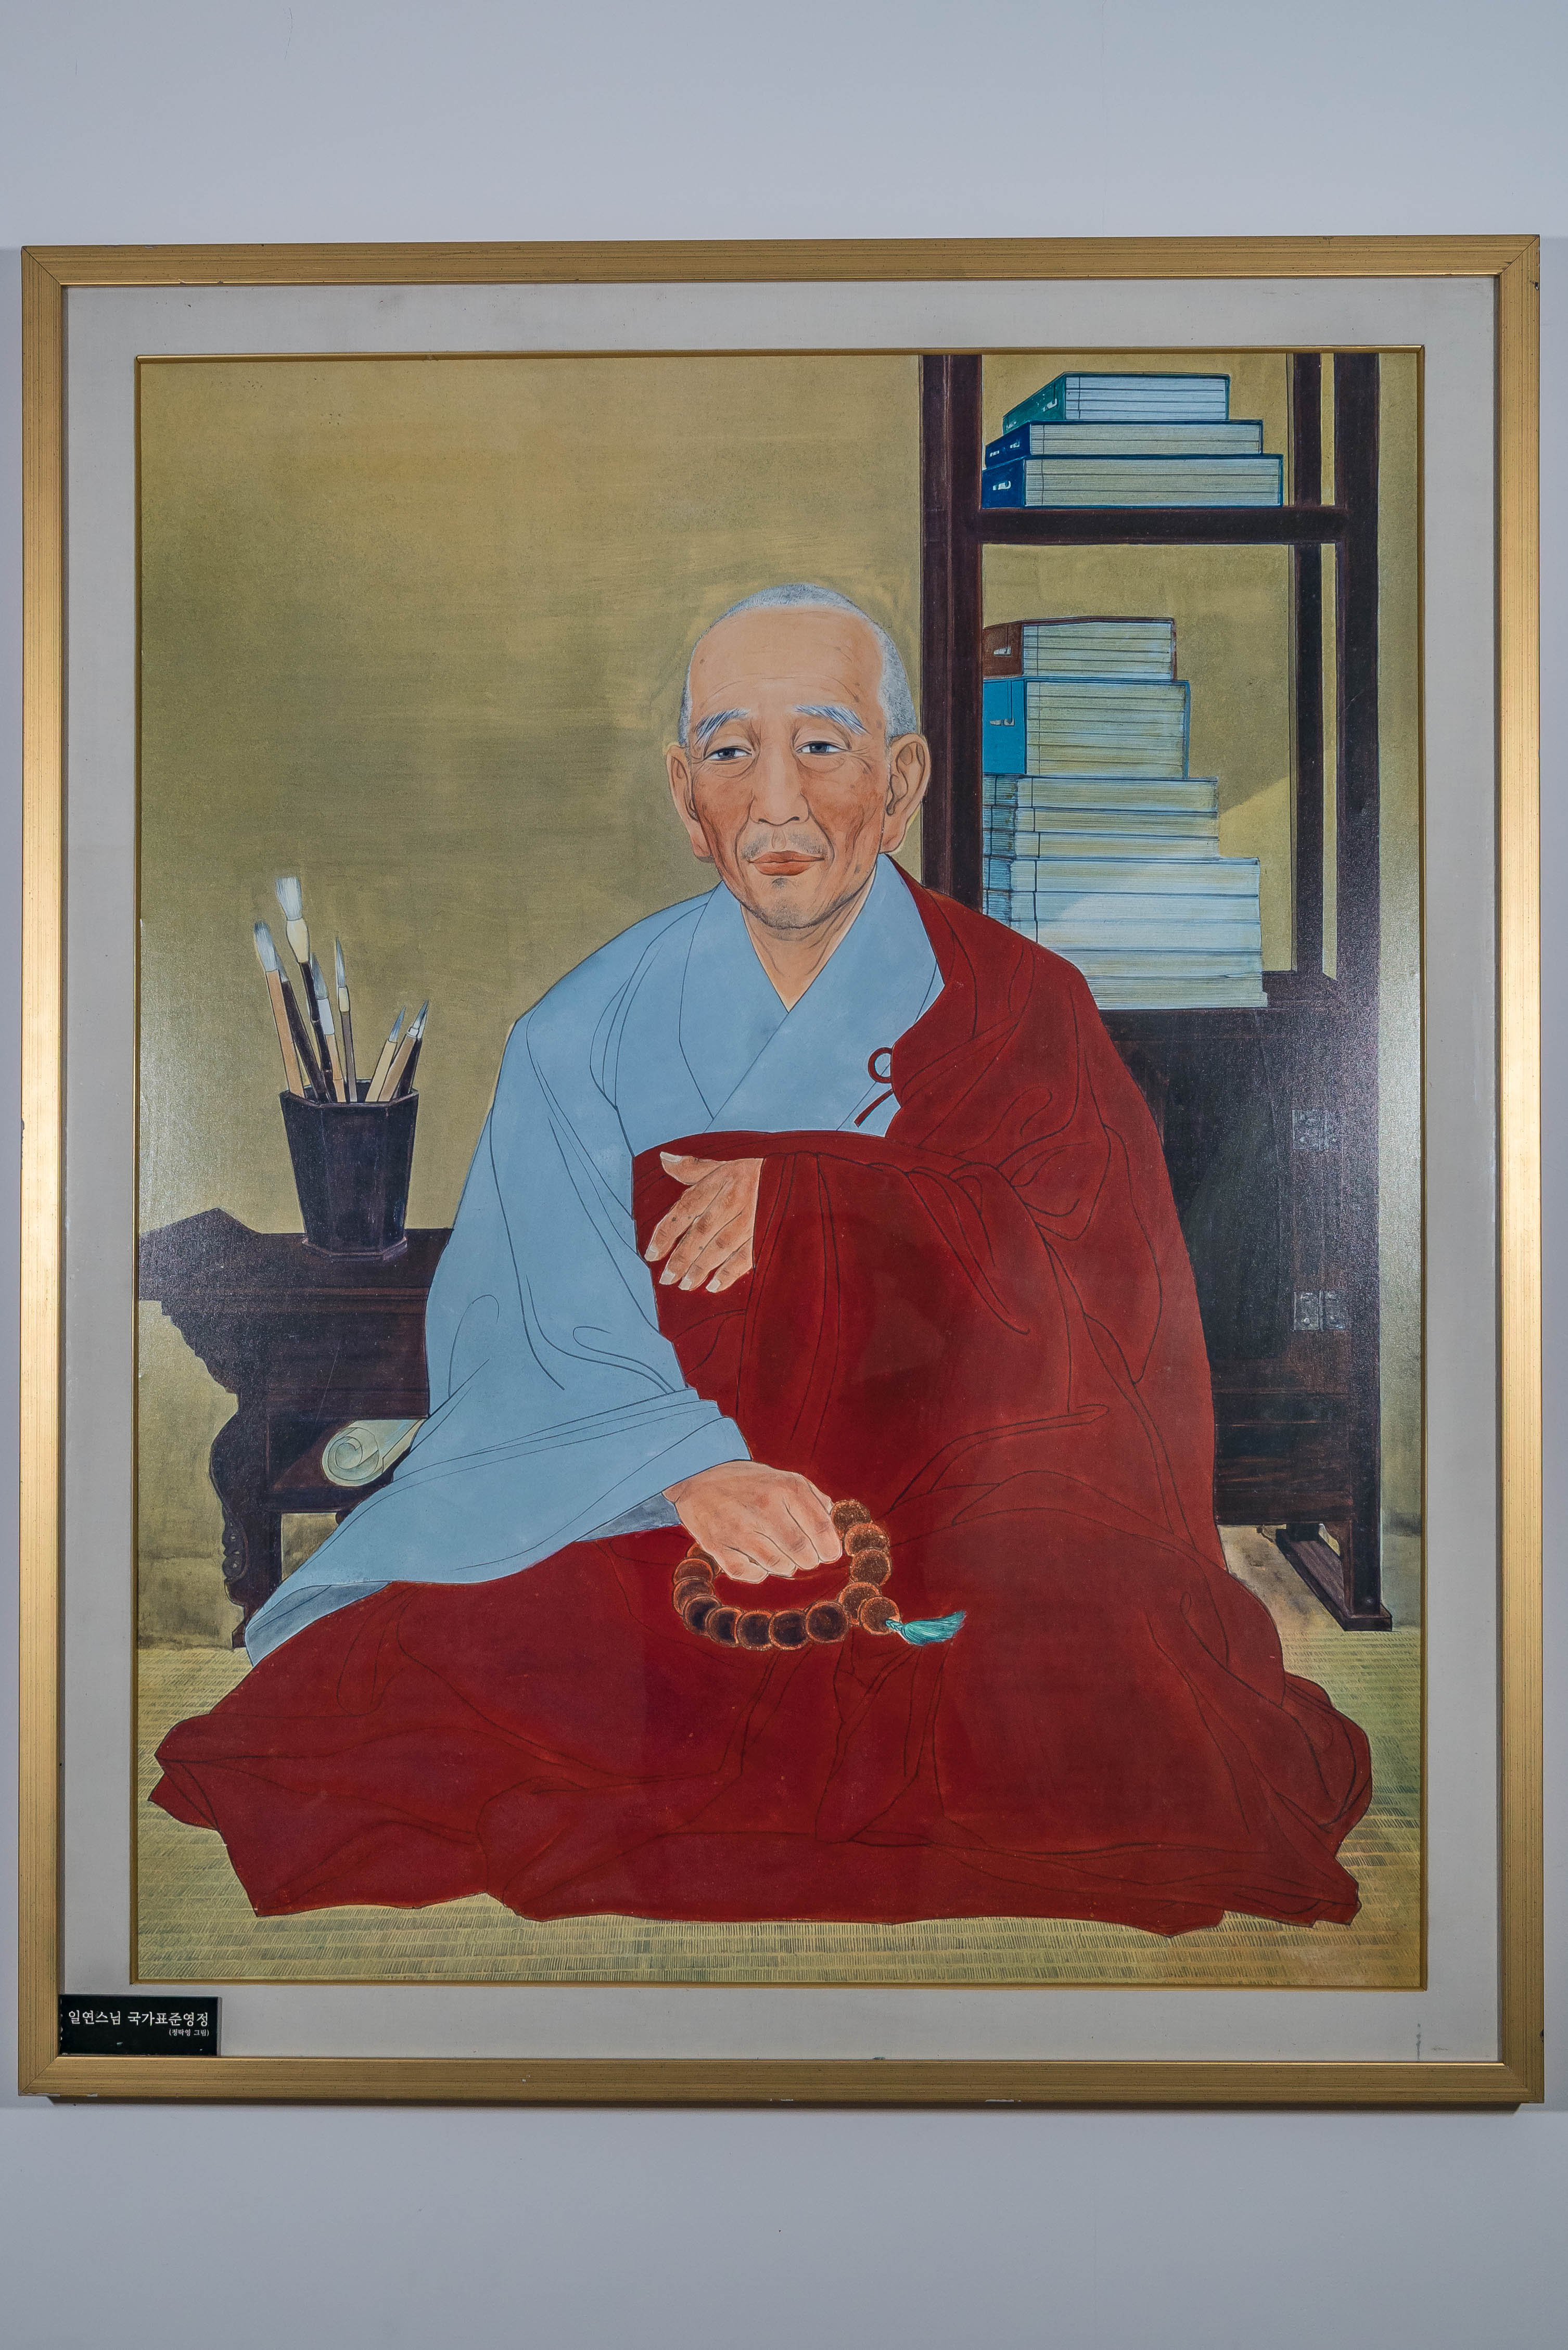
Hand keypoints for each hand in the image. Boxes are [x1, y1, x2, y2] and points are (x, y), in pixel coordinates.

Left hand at [645, 1152, 762, 1293]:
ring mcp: (751, 1218)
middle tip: (666, 1278)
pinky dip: (729, 1272)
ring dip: (701, 1268)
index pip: (686, 1208)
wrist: (801, 1177)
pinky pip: (746, 1256)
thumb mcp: (726, 1165)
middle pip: (700, 1231)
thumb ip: (693, 1168)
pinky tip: (714, 1286)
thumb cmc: (757, 1172)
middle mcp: (732, 1199)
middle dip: (681, 1256)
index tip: (650, 1254)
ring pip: (720, 1246)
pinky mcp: (767, 1233)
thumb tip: (663, 1159)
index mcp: (720, 1182)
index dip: (666, 1232)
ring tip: (685, 1285)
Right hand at [664, 1461, 841, 1584]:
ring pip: (780, 1566)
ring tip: (781, 1556)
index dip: (829, 1548)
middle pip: (803, 1552)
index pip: (821, 1528)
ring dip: (785, 1566)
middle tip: (804, 1557)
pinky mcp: (718, 1545)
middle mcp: (764, 1506)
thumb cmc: (751, 1483)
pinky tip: (757, 1560)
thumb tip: (830, 1522)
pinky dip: (760, 1572)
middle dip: (809, 1560)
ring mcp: (739, 1527)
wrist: (698, 1478)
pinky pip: (752, 1574)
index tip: (828, 1553)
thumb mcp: (785, 1479)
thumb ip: (814, 1499)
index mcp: (786, 1488)